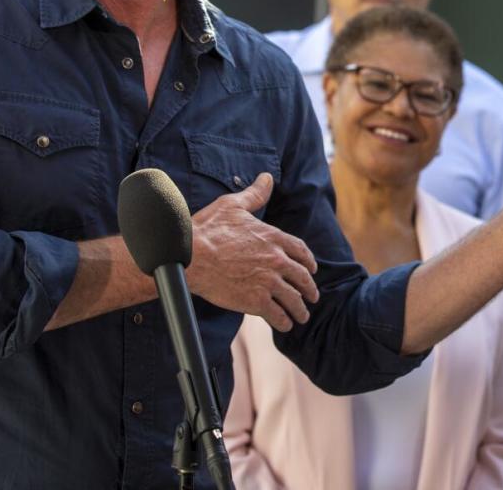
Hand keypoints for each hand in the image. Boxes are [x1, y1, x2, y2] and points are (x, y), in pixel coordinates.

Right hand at [188, 173, 319, 331]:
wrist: (190, 256)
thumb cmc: (208, 229)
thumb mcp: (233, 205)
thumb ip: (255, 194)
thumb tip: (267, 177)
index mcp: (273, 237)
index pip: (301, 251)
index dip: (308, 262)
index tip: (311, 269)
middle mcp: (276, 260)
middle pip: (302, 277)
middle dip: (309, 288)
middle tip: (312, 296)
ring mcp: (268, 282)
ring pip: (293, 299)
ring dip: (300, 309)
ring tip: (301, 316)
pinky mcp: (256, 301)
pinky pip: (278, 315)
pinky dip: (284, 321)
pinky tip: (285, 324)